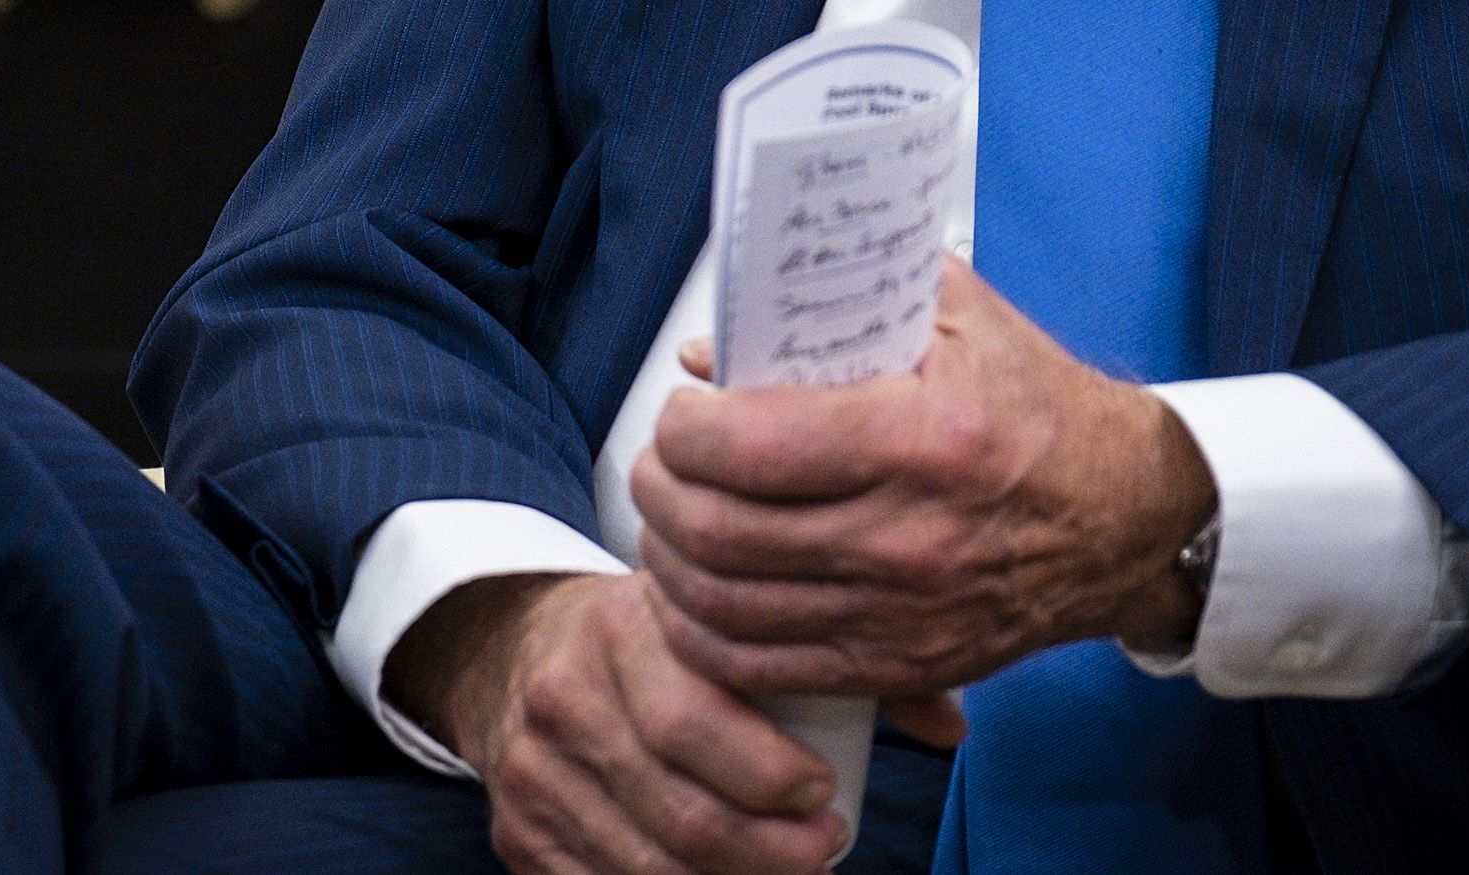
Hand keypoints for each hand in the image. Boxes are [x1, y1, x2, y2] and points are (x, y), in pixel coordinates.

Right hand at [385, 569, 867, 874]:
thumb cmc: (660, 640)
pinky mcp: (517, 830)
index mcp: (621, 627)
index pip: (691, 718)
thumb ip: (837, 657)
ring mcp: (533, 769)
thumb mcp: (724, 617)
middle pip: (677, 809)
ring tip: (791, 868)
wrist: (522, 647)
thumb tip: (951, 724)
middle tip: (823, 847)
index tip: (826, 795)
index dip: (769, 775)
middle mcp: (565, 695)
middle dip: (769, 850)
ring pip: (646, 864)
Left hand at [626, 259, 1215, 705]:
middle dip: (660, 490)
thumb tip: (719, 344)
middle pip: (718, 532)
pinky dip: (703, 635)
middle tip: (659, 462)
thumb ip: (844, 306)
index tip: (681, 409)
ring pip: (725, 607)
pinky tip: (694, 593)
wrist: (1123, 518)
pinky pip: (763, 669)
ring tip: (668, 518)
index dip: (684, 428)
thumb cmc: (1035, 406)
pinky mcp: (898, 665)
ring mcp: (900, 613)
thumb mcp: (958, 318)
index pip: (747, 445)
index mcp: (919, 438)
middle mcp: (906, 536)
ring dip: (669, 560)